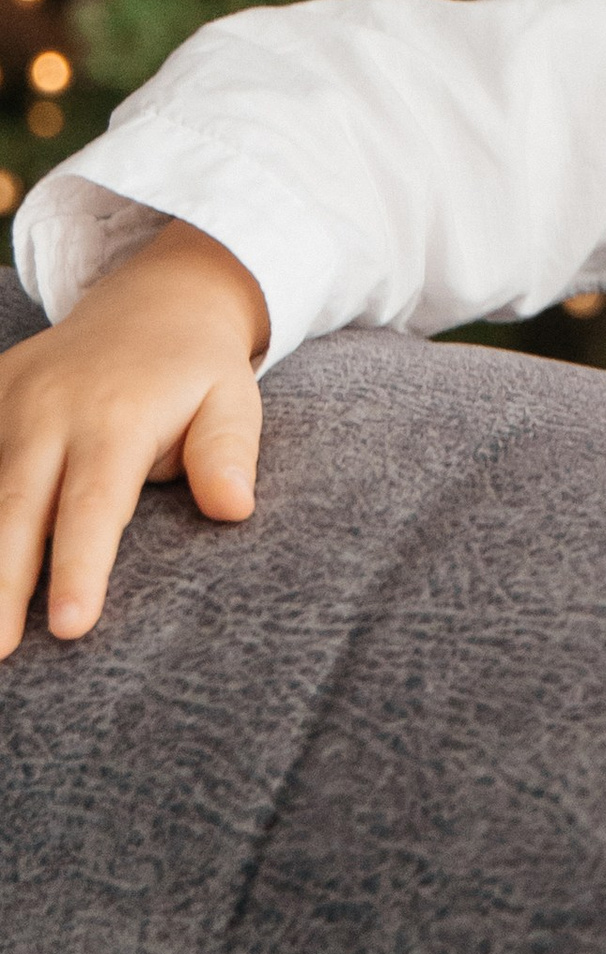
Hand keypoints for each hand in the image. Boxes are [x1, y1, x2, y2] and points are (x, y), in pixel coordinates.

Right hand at [0, 219, 270, 654]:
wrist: (155, 300)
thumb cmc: (198, 371)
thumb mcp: (233, 400)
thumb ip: (228, 453)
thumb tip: (235, 508)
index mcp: (118, 417)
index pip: (94, 506)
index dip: (80, 567)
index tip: (71, 626)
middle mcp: (52, 409)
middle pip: (18, 510)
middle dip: (3, 586)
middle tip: (2, 653)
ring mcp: (11, 400)